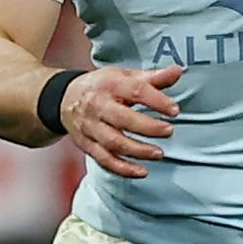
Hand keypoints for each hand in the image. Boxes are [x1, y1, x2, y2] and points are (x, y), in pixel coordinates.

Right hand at [60, 63, 182, 179]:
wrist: (64, 97)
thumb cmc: (103, 86)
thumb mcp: (125, 76)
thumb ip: (153, 78)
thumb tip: (178, 71)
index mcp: (110, 85)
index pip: (135, 91)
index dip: (157, 101)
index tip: (174, 110)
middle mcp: (97, 106)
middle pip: (122, 119)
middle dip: (147, 127)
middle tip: (169, 131)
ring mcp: (90, 127)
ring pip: (113, 142)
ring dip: (138, 150)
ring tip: (159, 154)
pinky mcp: (86, 144)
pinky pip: (104, 159)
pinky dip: (123, 168)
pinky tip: (142, 172)